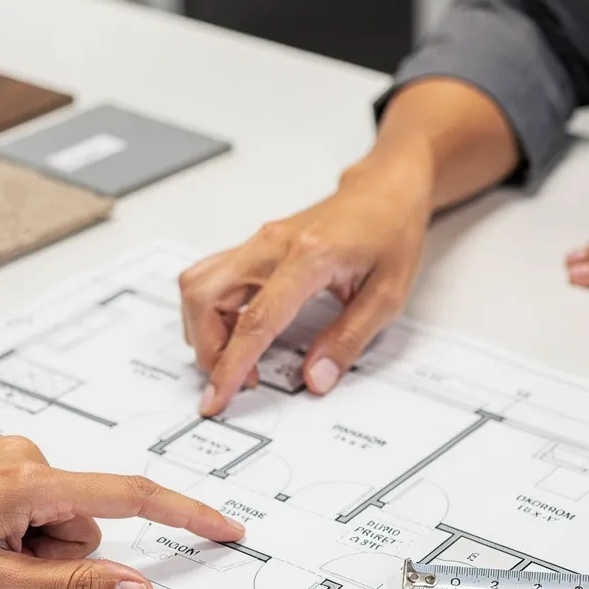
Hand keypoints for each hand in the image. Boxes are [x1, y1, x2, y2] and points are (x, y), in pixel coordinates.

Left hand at [0, 435, 244, 588]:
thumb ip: (75, 587)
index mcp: (32, 481)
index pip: (131, 497)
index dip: (185, 516)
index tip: (225, 529)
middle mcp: (26, 454)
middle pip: (85, 521)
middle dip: (58, 556)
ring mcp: (6, 453)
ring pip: (56, 517)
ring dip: (30, 546)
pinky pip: (30, 503)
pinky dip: (13, 528)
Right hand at [179, 161, 431, 415]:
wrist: (384, 191)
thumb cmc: (390, 232)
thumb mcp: (387, 295)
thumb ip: (348, 340)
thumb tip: (316, 378)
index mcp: (308, 257)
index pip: (256, 319)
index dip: (232, 364)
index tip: (218, 396)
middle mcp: (271, 245)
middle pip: (205, 298)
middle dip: (208, 349)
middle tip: (240, 379)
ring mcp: (257, 243)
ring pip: (198, 286)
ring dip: (205, 330)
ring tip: (241, 356)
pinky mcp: (253, 247)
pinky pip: (211, 279)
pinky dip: (212, 312)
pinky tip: (241, 330)